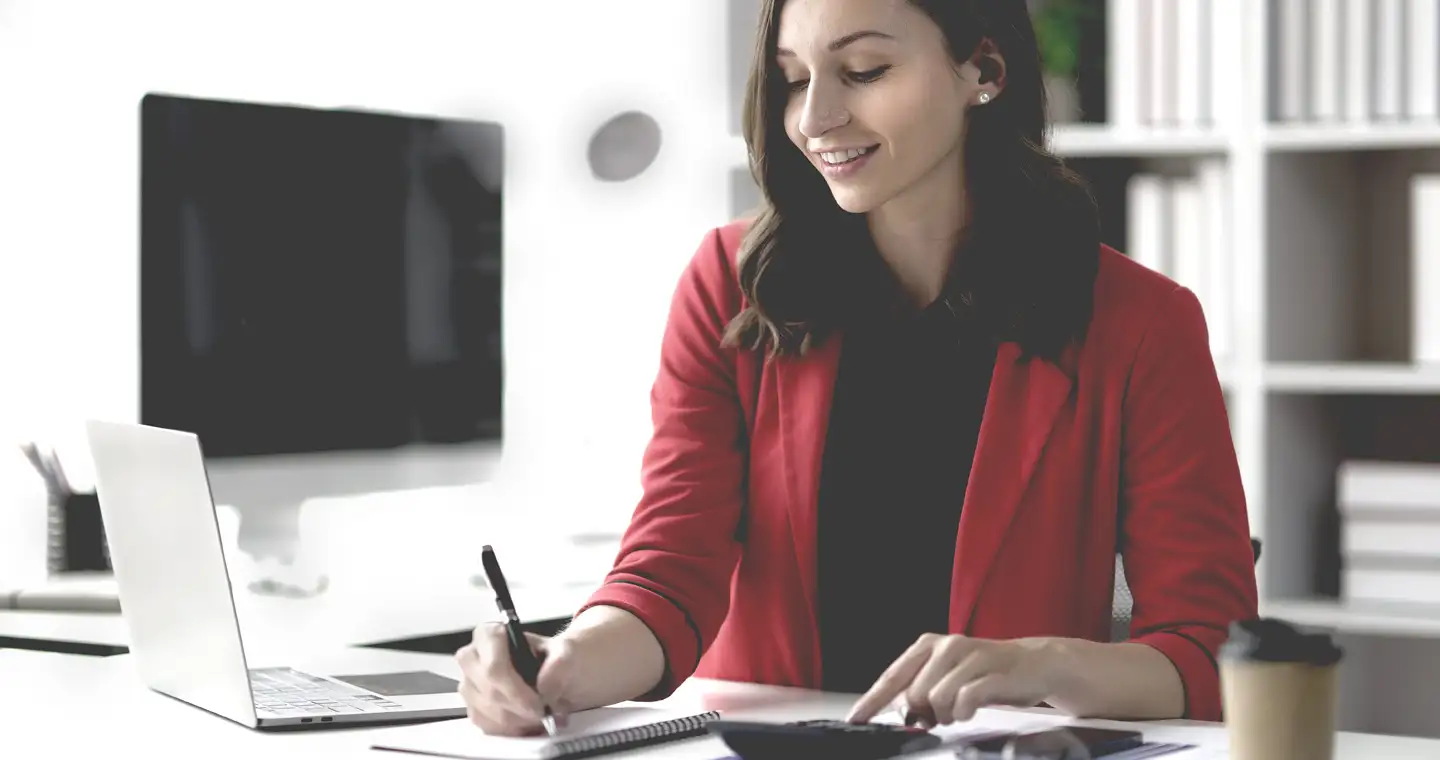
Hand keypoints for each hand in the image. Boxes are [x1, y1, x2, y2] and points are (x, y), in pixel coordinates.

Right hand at [455, 622, 580, 735]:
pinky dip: (510, 730)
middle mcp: (473, 658)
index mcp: (490, 635)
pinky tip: (528, 724)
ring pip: (485, 711)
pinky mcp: (475, 706)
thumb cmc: (558, 657)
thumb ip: (559, 662)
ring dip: (516, 721)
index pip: (492, 666)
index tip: (539, 703)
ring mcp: (470, 684)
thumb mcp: (567, 650)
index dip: (514, 690)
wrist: (562, 672)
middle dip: (517, 709)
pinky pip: (485, 725)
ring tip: (541, 718)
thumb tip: (544, 688)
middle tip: (543, 714)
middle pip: (487, 691)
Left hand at [846, 633, 1056, 725]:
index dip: (871, 701)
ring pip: (936, 699)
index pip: (892, 677)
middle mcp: (946, 646)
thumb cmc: (983, 673)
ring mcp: (970, 656)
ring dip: (946, 715)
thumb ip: (919, 692)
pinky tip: (970, 710)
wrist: (1032, 664)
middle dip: (924, 713)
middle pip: (914, 695)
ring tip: (959, 711)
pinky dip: (964, 712)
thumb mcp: (946, 677)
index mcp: (927, 645)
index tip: (855, 720)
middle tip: (941, 714)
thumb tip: (898, 714)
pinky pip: (965, 700)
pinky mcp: (992, 671)